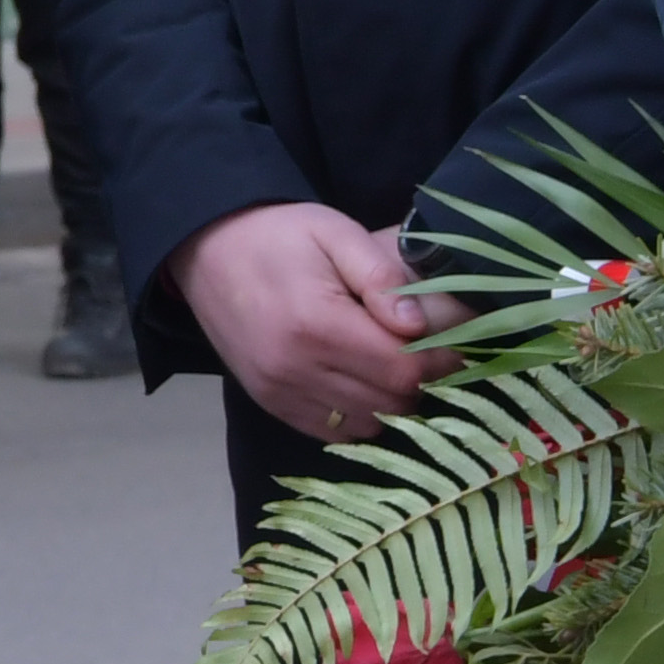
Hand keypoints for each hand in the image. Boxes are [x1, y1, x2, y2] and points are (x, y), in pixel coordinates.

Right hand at [167, 203, 469, 441]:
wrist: (204, 248)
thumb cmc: (278, 234)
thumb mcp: (334, 231)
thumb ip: (380, 275)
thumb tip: (419, 325)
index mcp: (315, 324)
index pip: (403, 370)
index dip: (442, 361)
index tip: (459, 343)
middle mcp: (294, 368)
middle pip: (391, 403)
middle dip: (421, 381)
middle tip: (429, 351)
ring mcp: (278, 392)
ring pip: (368, 424)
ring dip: (392, 401)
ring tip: (393, 364)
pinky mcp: (270, 404)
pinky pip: (336, 432)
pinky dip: (360, 414)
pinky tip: (361, 380)